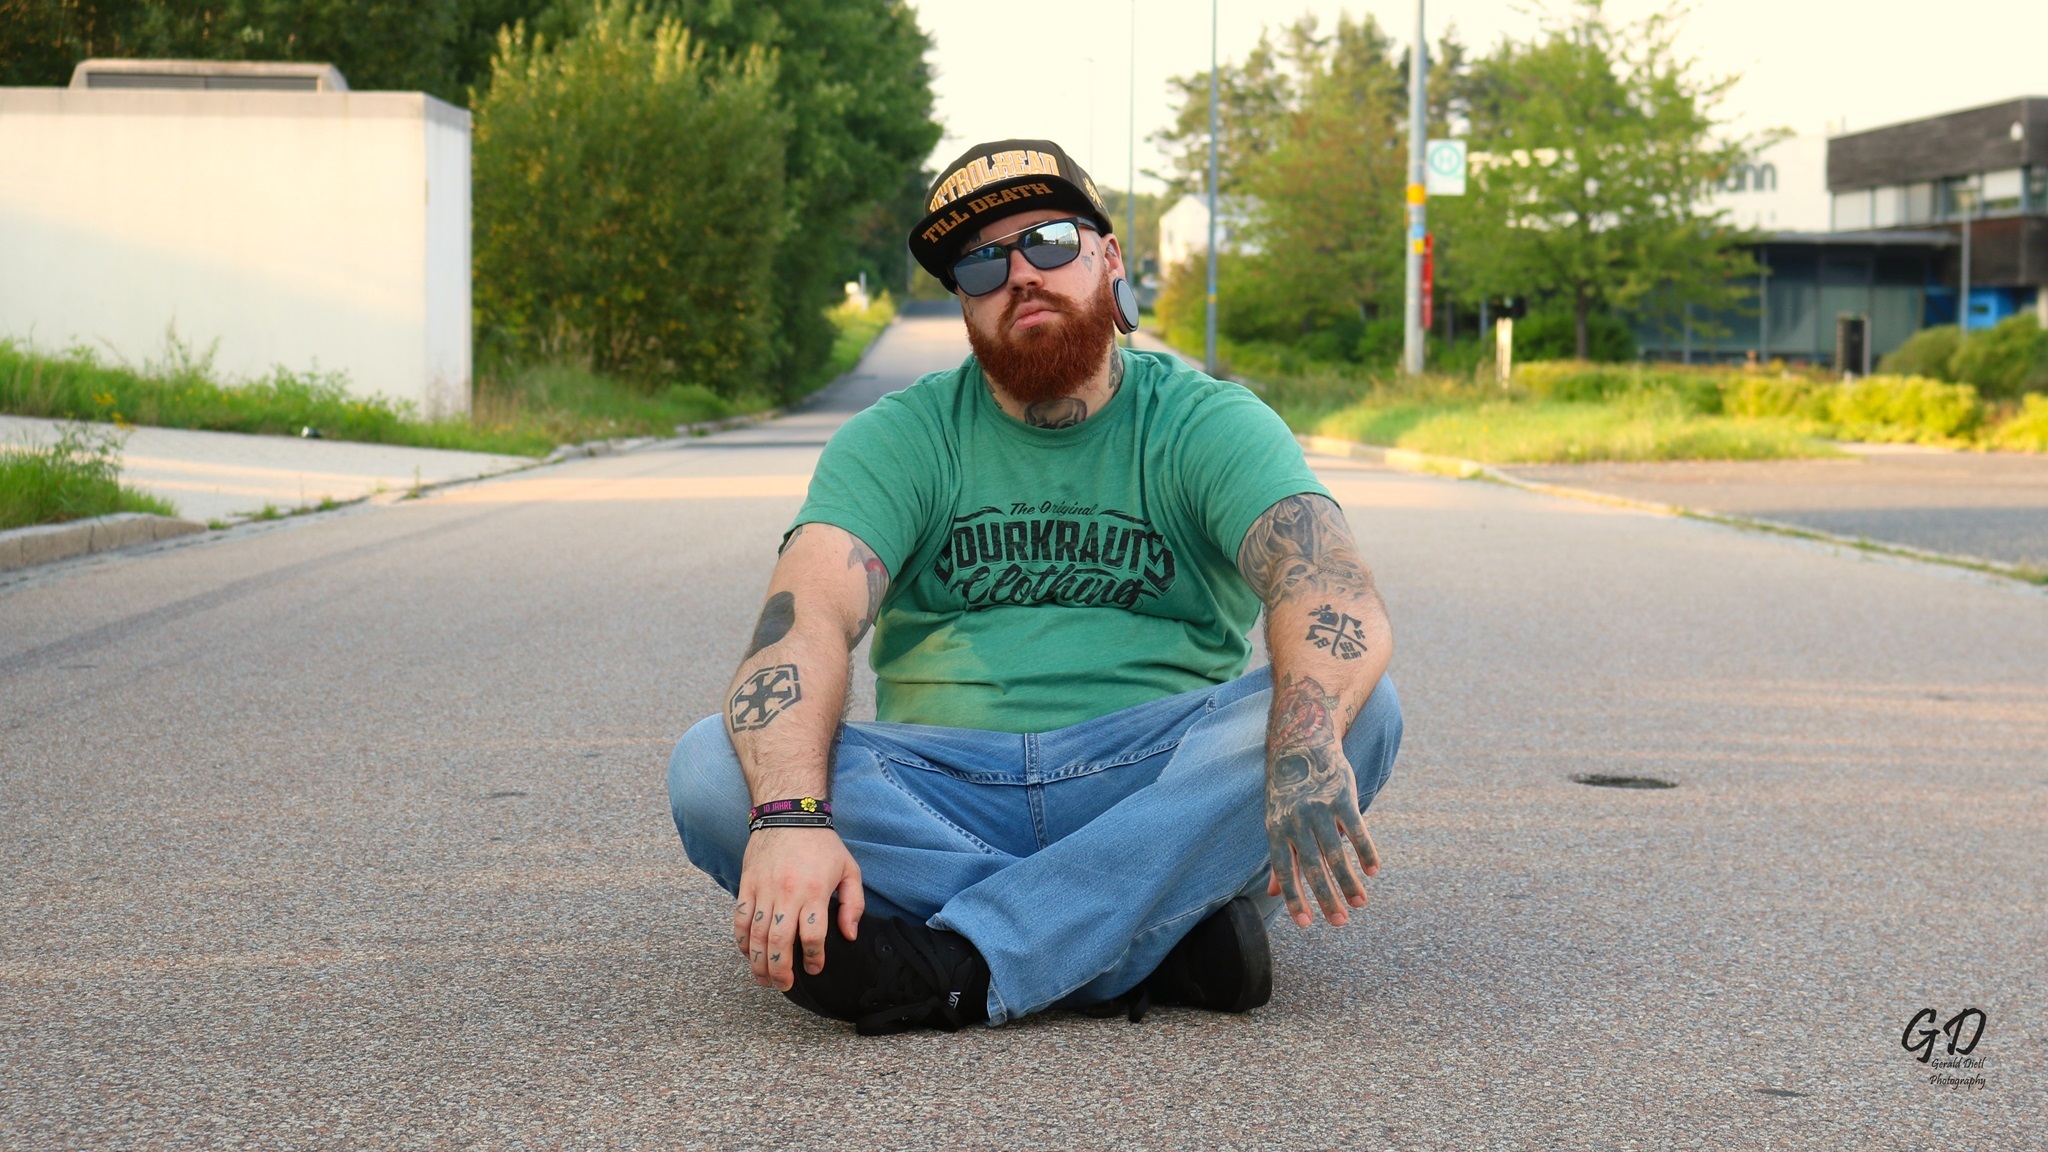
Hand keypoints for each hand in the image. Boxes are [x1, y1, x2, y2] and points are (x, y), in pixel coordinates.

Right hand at [733, 828, 863, 990]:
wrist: (788, 814)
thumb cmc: (822, 844)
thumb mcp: (849, 869)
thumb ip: (853, 904)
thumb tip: (849, 935)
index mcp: (815, 891)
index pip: (812, 936)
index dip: (813, 959)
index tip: (815, 969)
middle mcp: (787, 893)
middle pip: (778, 942)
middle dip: (780, 970)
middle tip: (784, 985)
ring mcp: (763, 890)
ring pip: (756, 935)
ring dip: (758, 962)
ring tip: (765, 979)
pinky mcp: (747, 885)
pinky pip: (740, 919)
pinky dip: (741, 940)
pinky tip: (747, 954)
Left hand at [1265, 674, 1379, 926]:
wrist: (1301, 742)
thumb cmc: (1287, 790)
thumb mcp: (1276, 820)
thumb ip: (1279, 858)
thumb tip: (1271, 893)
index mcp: (1277, 829)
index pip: (1284, 871)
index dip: (1294, 898)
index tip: (1307, 924)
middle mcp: (1296, 821)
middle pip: (1313, 867)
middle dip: (1327, 898)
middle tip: (1340, 923)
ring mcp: (1320, 809)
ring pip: (1337, 853)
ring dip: (1349, 882)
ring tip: (1360, 904)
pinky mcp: (1342, 797)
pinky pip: (1356, 830)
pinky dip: (1366, 852)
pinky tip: (1373, 872)